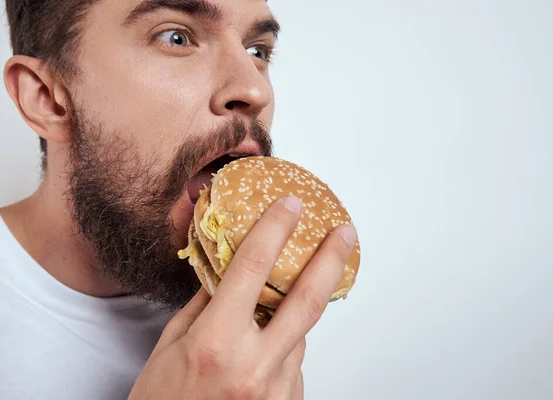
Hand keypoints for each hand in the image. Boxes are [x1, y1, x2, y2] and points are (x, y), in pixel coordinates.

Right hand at [129, 195, 357, 399]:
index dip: (274, 229)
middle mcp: (254, 366)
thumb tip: (231, 270)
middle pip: (306, 300)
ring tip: (261, 328)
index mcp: (216, 343)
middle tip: (344, 233)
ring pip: (299, 336)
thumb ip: (205, 305)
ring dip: (289, 321)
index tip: (290, 206)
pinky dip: (283, 352)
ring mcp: (276, 391)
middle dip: (330, 260)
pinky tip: (258, 361)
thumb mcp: (171, 346)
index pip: (252, 269)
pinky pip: (294, 364)